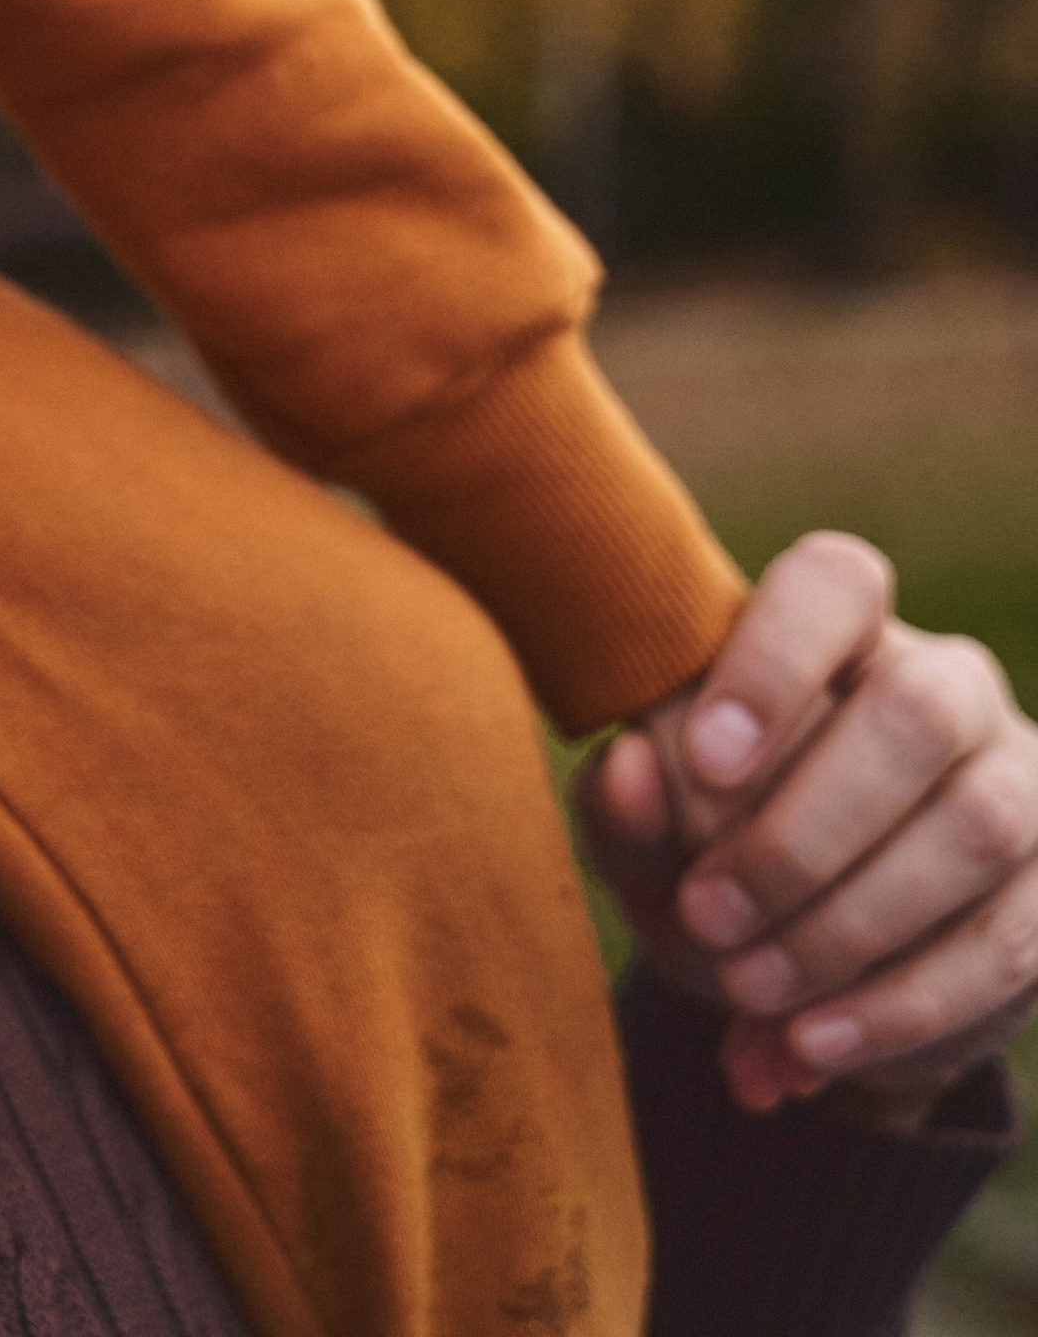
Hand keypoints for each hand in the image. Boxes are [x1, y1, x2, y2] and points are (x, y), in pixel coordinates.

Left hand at [573, 529, 1037, 1123]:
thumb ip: (628, 803)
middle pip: (917, 709)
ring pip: (975, 824)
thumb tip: (632, 767)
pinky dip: (901, 1004)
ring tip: (746, 989)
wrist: (802, 976)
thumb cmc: (711, 857)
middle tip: (706, 915)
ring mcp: (1019, 782)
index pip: (835, 580)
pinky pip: (1008, 941)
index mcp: (839, 630)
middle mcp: (947, 684)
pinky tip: (812, 1046)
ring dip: (849, 924)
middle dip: (803, 828)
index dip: (775, 659)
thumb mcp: (650, 838)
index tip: (702, 757)